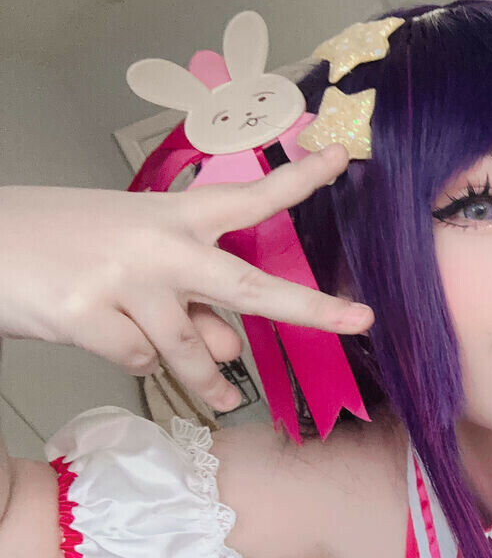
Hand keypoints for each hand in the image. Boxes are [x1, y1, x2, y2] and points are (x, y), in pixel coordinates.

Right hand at [0, 146, 371, 411]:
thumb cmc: (65, 245)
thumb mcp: (137, 260)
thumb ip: (193, 301)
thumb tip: (233, 351)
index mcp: (172, 217)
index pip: (247, 198)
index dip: (297, 181)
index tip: (340, 160)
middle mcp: (157, 245)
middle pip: (247, 286)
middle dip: (309, 307)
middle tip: (359, 319)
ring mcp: (124, 281)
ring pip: (191, 348)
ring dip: (208, 380)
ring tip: (220, 397)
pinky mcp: (88, 315)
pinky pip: (139, 359)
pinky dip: (132, 359)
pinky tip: (106, 333)